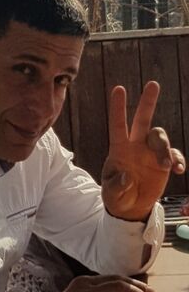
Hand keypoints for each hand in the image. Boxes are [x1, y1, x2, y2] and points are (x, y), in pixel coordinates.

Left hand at [101, 81, 185, 220]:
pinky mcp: (163, 163)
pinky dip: (178, 160)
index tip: (118, 89)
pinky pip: (174, 154)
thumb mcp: (112, 194)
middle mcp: (135, 146)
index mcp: (118, 149)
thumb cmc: (116, 197)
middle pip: (142, 120)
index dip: (118, 108)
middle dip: (147, 102)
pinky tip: (178, 170)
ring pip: (160, 136)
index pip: (117, 125)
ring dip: (164, 147)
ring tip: (165, 165)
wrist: (131, 208)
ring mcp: (150, 153)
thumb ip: (117, 185)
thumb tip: (127, 176)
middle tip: (152, 84)